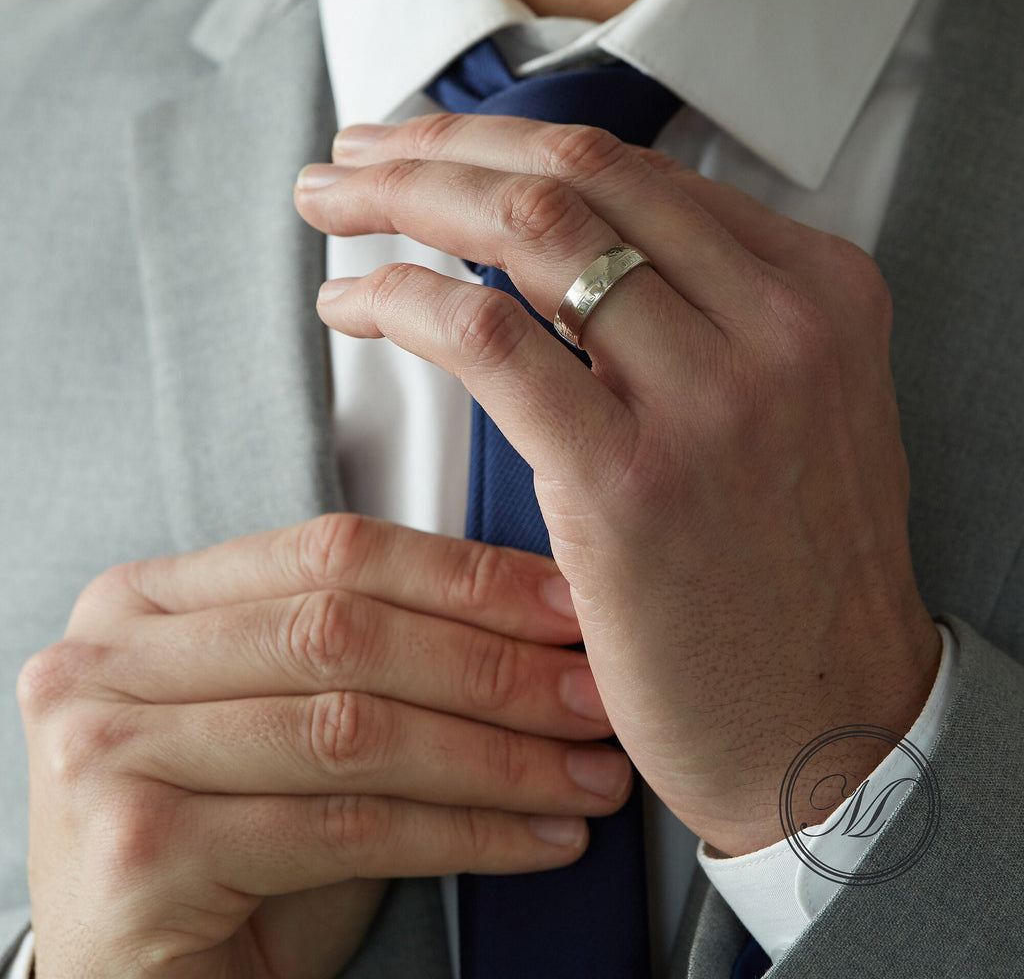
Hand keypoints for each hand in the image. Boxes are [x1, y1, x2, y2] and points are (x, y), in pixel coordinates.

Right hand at [17, 515, 629, 978]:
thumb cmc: (212, 861)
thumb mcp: (273, 727)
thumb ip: (348, 656)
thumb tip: (521, 620)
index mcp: (140, 604)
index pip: (329, 551)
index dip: (461, 573)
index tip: (559, 601)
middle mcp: (105, 662)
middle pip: (345, 631)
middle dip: (493, 662)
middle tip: (590, 690)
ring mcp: (107, 752)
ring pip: (354, 727)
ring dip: (497, 754)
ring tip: (582, 770)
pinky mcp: (140, 850)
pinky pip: (346, 826)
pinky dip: (461, 833)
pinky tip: (530, 838)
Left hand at [295, 112, 943, 855]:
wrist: (829, 732)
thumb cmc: (787, 572)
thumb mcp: (794, 402)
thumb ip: (711, 305)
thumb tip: (563, 228)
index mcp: (820, 288)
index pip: (633, 166)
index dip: (506, 140)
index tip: (429, 143)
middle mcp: (780, 324)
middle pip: (574, 173)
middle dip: (440, 144)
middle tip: (356, 148)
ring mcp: (713, 399)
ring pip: (527, 231)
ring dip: (402, 197)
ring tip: (331, 201)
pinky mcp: (631, 483)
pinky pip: (488, 336)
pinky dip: (400, 299)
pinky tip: (353, 303)